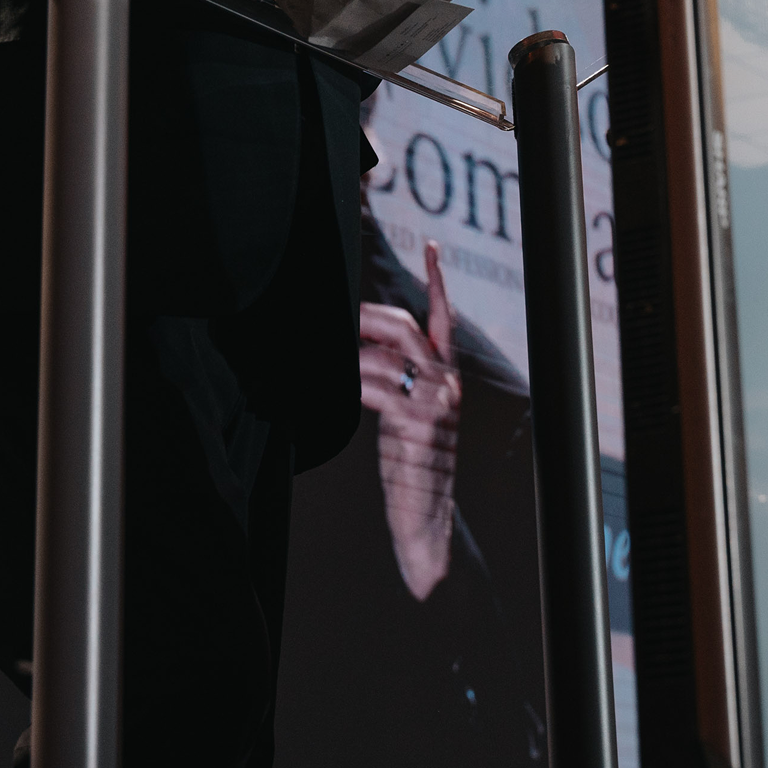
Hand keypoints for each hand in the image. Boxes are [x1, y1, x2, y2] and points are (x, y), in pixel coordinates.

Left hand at [359, 239, 460, 600]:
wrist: (426, 521)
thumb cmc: (412, 466)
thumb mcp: (409, 415)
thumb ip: (396, 379)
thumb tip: (359, 346)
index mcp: (446, 378)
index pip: (444, 318)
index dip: (437, 280)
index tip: (429, 246)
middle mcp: (445, 386)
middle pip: (404, 328)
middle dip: (365, 315)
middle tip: (335, 316)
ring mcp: (434, 407)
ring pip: (384, 358)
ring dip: (347, 354)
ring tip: (321, 355)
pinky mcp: (417, 428)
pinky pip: (377, 391)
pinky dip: (351, 382)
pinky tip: (336, 383)